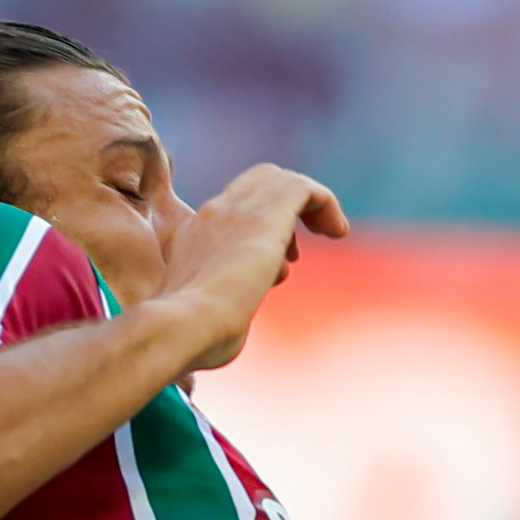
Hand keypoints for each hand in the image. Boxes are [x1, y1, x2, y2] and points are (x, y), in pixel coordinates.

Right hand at [149, 163, 351, 373]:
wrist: (182, 326)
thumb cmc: (191, 340)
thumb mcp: (204, 318)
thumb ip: (222, 308)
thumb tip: (233, 322)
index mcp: (193, 237)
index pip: (232, 211)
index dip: (261, 229)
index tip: (279, 266)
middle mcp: (212, 215)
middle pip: (256, 183)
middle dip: (286, 208)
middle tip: (300, 248)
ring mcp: (236, 209)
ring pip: (281, 180)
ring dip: (311, 205)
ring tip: (333, 233)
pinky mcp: (266, 213)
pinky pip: (303, 188)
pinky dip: (326, 202)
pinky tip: (337, 232)